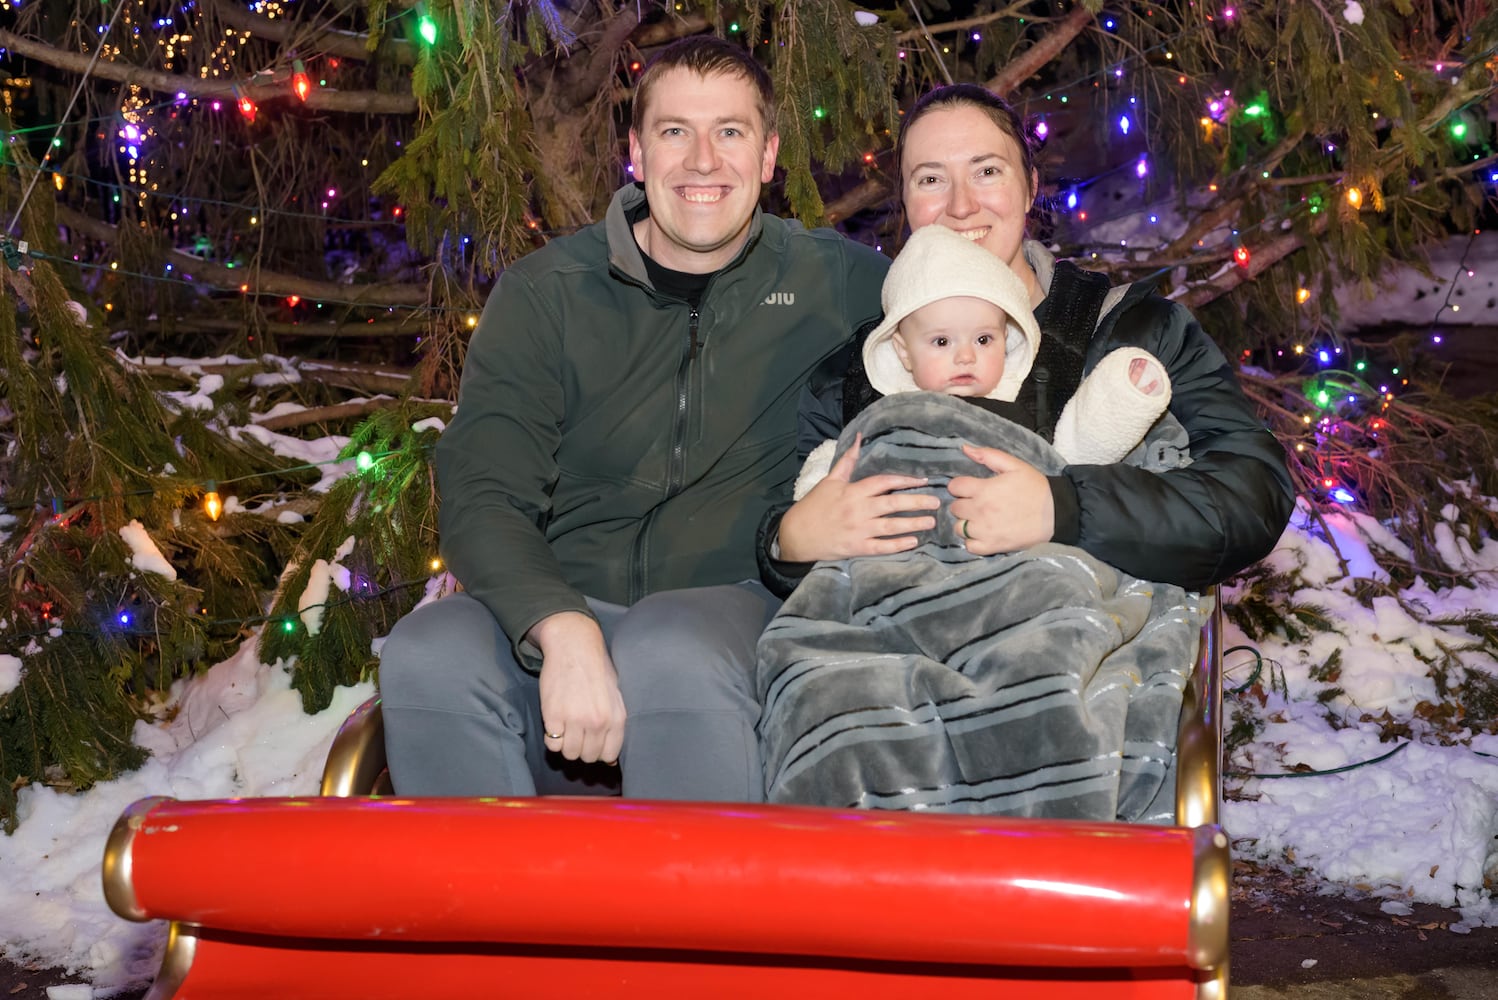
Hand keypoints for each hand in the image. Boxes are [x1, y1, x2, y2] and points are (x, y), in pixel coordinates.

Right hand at [528, 611, 626, 764]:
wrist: (574, 646)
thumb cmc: (596, 670)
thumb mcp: (615, 696)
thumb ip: (615, 726)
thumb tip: (610, 761)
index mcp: (617, 718)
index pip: (608, 755)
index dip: (598, 752)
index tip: (592, 742)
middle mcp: (598, 722)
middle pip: (587, 757)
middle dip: (581, 748)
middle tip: (576, 732)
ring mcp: (575, 720)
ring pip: (569, 753)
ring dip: (565, 745)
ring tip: (566, 728)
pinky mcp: (554, 716)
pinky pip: (552, 744)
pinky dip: (551, 738)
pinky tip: (555, 723)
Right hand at [778, 434, 939, 561]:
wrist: (795, 535)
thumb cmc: (813, 506)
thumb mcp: (829, 481)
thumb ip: (847, 461)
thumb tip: (860, 438)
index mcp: (852, 491)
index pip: (883, 482)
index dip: (904, 480)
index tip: (922, 480)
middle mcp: (858, 509)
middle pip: (893, 503)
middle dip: (917, 502)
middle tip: (936, 502)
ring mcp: (858, 530)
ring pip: (891, 526)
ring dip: (913, 523)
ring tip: (930, 521)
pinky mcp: (856, 547)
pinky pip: (881, 547)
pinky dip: (898, 545)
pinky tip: (913, 542)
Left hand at [948, 444, 1054, 554]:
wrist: (1056, 514)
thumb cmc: (1036, 488)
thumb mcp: (1015, 466)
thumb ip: (989, 455)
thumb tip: (964, 448)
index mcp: (984, 489)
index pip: (954, 487)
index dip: (960, 486)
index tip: (970, 488)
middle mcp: (980, 511)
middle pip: (955, 508)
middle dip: (963, 504)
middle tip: (978, 503)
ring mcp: (985, 531)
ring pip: (959, 528)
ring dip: (966, 523)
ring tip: (980, 519)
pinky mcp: (992, 546)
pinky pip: (969, 546)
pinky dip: (973, 541)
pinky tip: (982, 534)